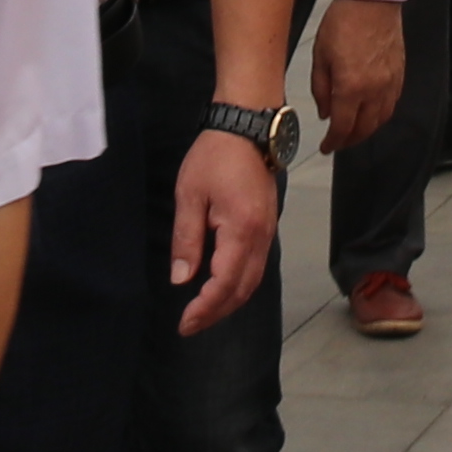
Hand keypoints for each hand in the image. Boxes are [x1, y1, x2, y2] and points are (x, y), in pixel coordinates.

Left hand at [162, 126, 277, 337]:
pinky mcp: (268, 225)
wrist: (248, 126)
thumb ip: (187, 240)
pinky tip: (222, 286)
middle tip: (191, 325)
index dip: (205, 308)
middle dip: (218, 312)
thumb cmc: (215, 156)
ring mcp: (269, 231)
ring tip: (204, 312)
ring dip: (230, 301)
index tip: (184, 323)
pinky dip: (240, 284)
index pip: (224, 283)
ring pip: (254, 279)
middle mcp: (261, 237)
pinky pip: (257, 265)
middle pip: (244, 289)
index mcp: (241, 231)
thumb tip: (182, 279)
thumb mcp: (190, 196)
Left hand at [312, 0, 403, 147]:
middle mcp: (374, 90)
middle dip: (350, 140)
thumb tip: (325, 112)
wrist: (372, 0)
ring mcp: (390, 82)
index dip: (333, 142)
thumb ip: (321, 89)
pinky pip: (392, 103)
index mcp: (351, 87)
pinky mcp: (400, 73)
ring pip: (381, 119)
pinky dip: (381, 115)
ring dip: (367, 130)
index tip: (326, 147)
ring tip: (354, 131)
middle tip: (338, 143)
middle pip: (364, 129)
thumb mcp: (320, 56)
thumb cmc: (343, 22)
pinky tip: (372, 112)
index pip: (342, 127)